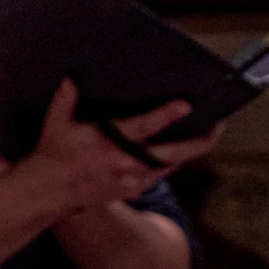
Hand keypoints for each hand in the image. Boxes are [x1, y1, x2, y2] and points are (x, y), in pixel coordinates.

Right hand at [22, 80, 222, 211]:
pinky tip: (180, 151)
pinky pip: (159, 174)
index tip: (186, 105)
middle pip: (172, 153)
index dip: (167, 115)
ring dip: (189, 151)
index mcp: (111, 143)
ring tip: (207, 135)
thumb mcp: (56, 122)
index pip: (145, 127)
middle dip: (198, 142)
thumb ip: (66, 98)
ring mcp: (131, 179)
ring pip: (170, 165)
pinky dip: (171, 162)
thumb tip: (73, 77)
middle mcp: (126, 163)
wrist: (49, 191)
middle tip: (219, 127)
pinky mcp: (132, 189)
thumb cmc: (54, 153)